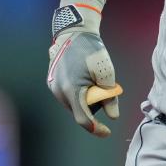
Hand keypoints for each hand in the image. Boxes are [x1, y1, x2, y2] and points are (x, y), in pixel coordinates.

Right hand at [47, 5, 119, 136]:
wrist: (73, 33)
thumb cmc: (91, 51)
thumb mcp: (107, 72)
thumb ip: (110, 97)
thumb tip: (113, 116)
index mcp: (72, 91)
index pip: (83, 119)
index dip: (96, 128)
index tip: (107, 132)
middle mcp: (59, 92)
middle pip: (79, 111)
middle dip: (94, 107)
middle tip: (105, 90)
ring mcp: (53, 87)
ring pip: (74, 103)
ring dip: (86, 100)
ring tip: (94, 80)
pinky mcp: (52, 82)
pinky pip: (68, 95)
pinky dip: (79, 93)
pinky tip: (85, 78)